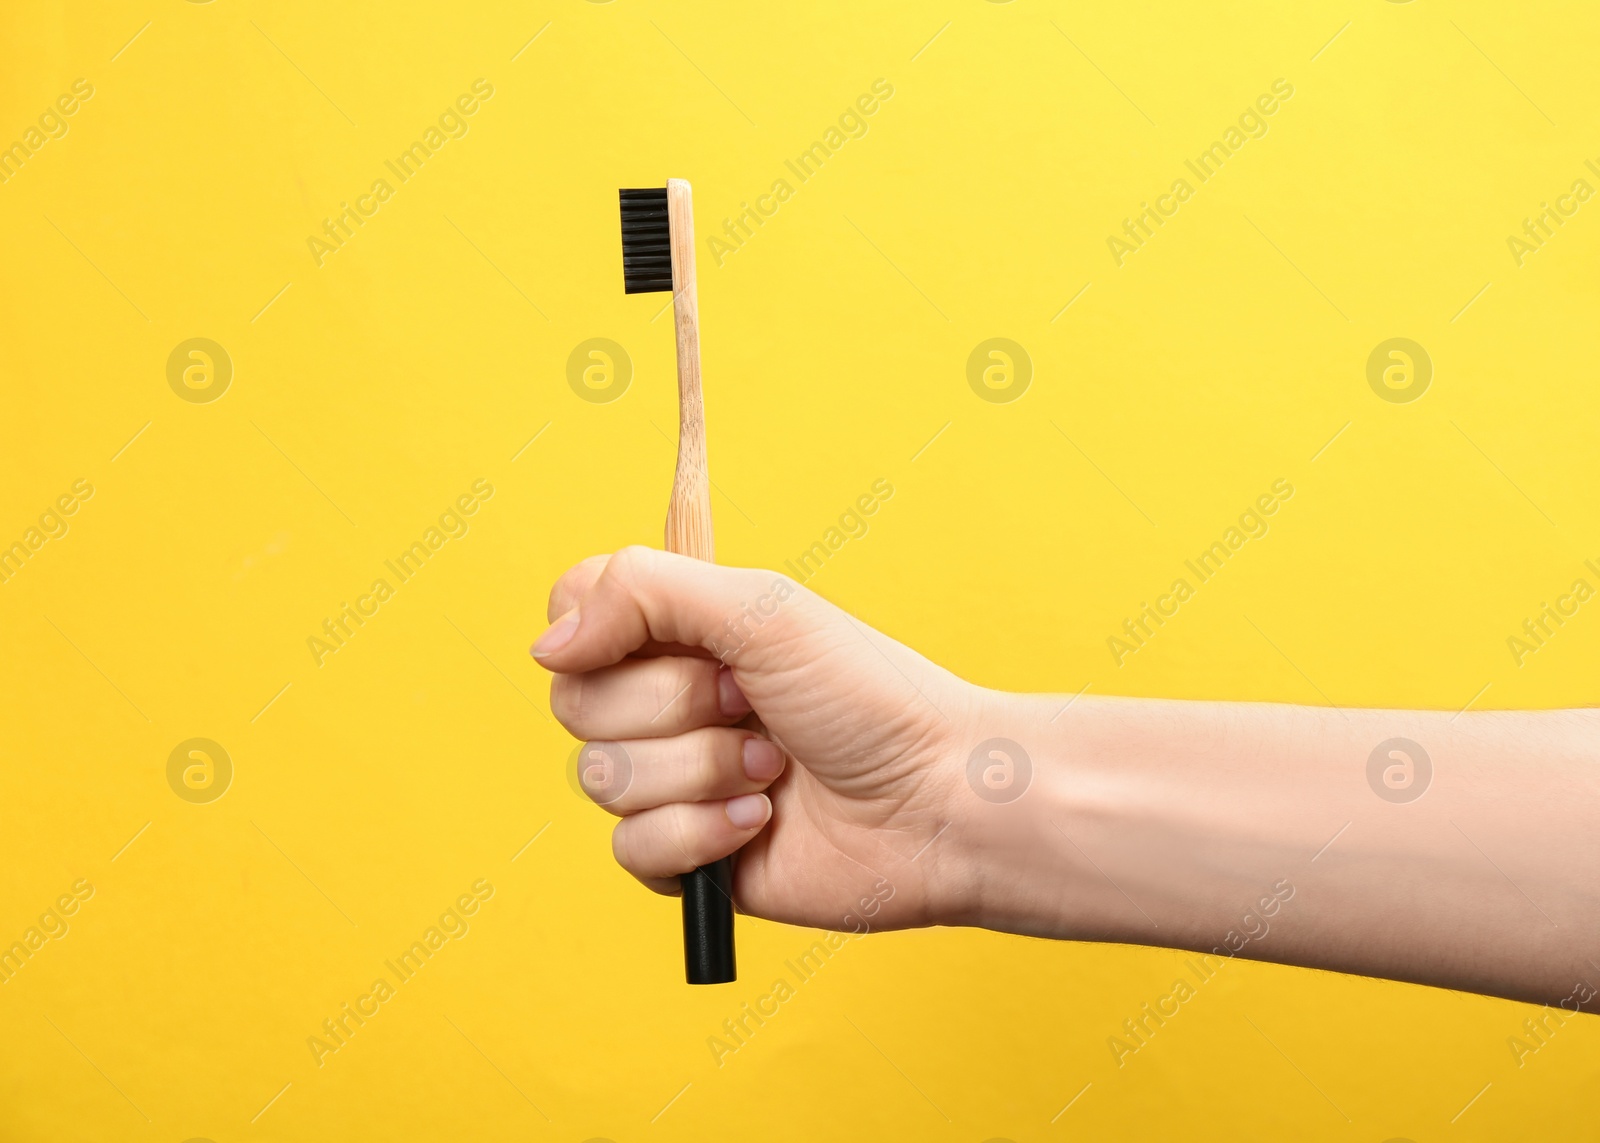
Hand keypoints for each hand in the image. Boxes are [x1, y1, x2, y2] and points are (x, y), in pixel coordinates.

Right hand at [532, 546, 986, 932]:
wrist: (936, 802)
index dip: (594, 629)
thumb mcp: (760, 608)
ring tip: (773, 767)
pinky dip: (702, 834)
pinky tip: (763, 821)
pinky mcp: (687, 856)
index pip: (572, 610)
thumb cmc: (870, 695)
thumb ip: (642, 592)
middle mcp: (668, 702)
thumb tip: (546, 644)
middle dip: (672, 707)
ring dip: (699, 771)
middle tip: (751, 703)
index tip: (666, 639)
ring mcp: (674, 781)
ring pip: (600, 779)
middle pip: (576, 702)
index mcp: (682, 632)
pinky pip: (631, 849)